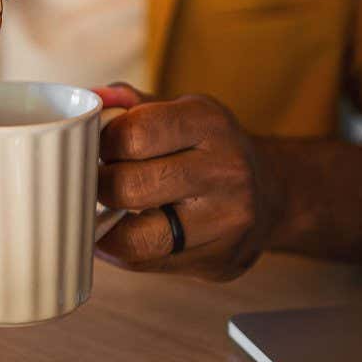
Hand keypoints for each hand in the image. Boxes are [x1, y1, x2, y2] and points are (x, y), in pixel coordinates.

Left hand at [92, 83, 284, 280]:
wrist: (271, 193)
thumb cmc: (204, 148)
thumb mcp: (177, 110)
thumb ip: (129, 103)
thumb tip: (90, 97)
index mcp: (208, 122)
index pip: (132, 134)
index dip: (100, 144)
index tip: (96, 149)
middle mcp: (225, 170)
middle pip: (129, 187)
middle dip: (99, 186)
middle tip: (96, 182)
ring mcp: (228, 220)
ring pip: (137, 238)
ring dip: (106, 226)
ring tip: (103, 210)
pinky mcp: (221, 260)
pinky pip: (148, 264)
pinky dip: (121, 251)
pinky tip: (120, 234)